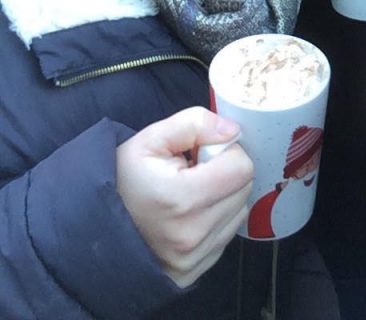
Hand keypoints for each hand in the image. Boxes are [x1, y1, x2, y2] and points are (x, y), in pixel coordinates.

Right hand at [116, 107, 252, 287]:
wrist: (94, 226)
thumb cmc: (123, 179)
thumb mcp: (151, 139)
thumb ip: (195, 123)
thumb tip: (231, 130)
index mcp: (181, 198)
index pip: (241, 168)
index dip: (226, 152)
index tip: (204, 153)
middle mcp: (190, 234)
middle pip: (243, 189)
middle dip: (226, 173)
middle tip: (195, 172)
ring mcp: (192, 258)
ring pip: (239, 212)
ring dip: (223, 197)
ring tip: (191, 192)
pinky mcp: (192, 271)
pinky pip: (226, 236)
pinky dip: (216, 220)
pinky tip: (190, 213)